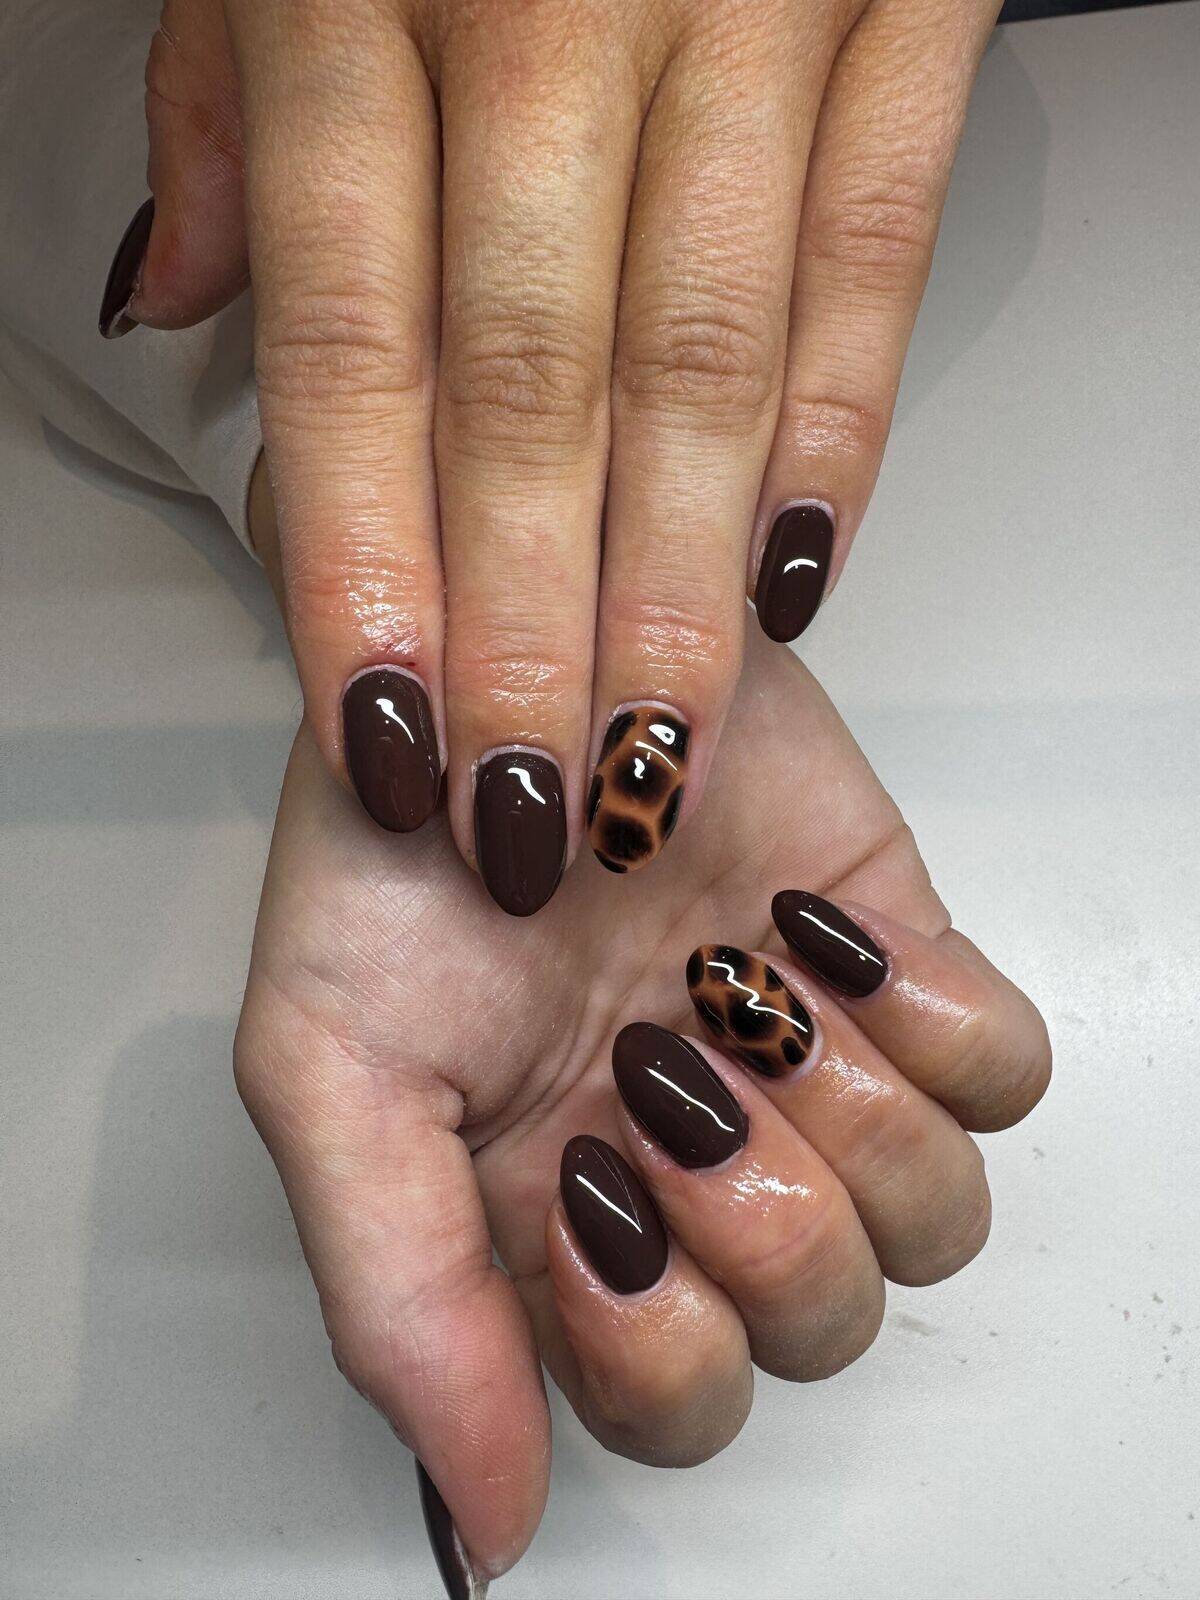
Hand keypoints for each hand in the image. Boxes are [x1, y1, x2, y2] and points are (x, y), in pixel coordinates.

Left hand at [105, 0, 1000, 911]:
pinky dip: (842, 432)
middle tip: (527, 801)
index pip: (358, 339)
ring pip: (710, 354)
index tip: (382, 722)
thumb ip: (229, 94)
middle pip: (537, 388)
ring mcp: (748, 1)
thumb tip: (185, 301)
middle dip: (532, 626)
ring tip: (652, 746)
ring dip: (681, 585)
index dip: (368, 556)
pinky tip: (794, 574)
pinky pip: (874, 251)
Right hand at [233, 626, 1049, 1591]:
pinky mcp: (895, 959)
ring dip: (846, 1113)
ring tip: (741, 997)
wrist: (487, 654)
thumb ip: (401, 1303)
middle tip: (668, 1075)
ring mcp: (807, 1060)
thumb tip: (490, 1520)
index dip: (662, 1344)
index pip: (678, 1402)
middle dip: (761, 1214)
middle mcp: (697, 1160)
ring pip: (933, 1217)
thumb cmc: (396, 848)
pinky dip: (938, 1025)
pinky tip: (822, 950)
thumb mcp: (330, 1068)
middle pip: (824, 1319)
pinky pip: (1004, 1072)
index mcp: (564, 1222)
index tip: (598, 1193)